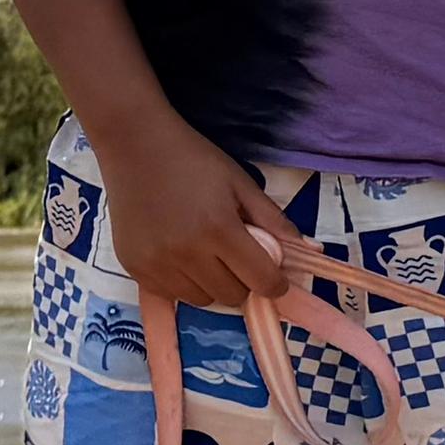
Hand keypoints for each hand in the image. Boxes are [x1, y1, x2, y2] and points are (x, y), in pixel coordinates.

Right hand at [94, 114, 296, 315]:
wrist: (134, 144)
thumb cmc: (193, 159)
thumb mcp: (240, 182)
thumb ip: (274, 220)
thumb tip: (310, 250)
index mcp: (220, 229)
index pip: (262, 281)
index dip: (274, 282)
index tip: (272, 274)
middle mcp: (188, 253)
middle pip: (232, 297)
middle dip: (242, 281)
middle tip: (233, 255)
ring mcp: (157, 264)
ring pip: (201, 300)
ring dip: (211, 284)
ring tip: (203, 253)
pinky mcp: (134, 268)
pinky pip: (171, 294)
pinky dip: (182, 282)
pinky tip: (177, 253)